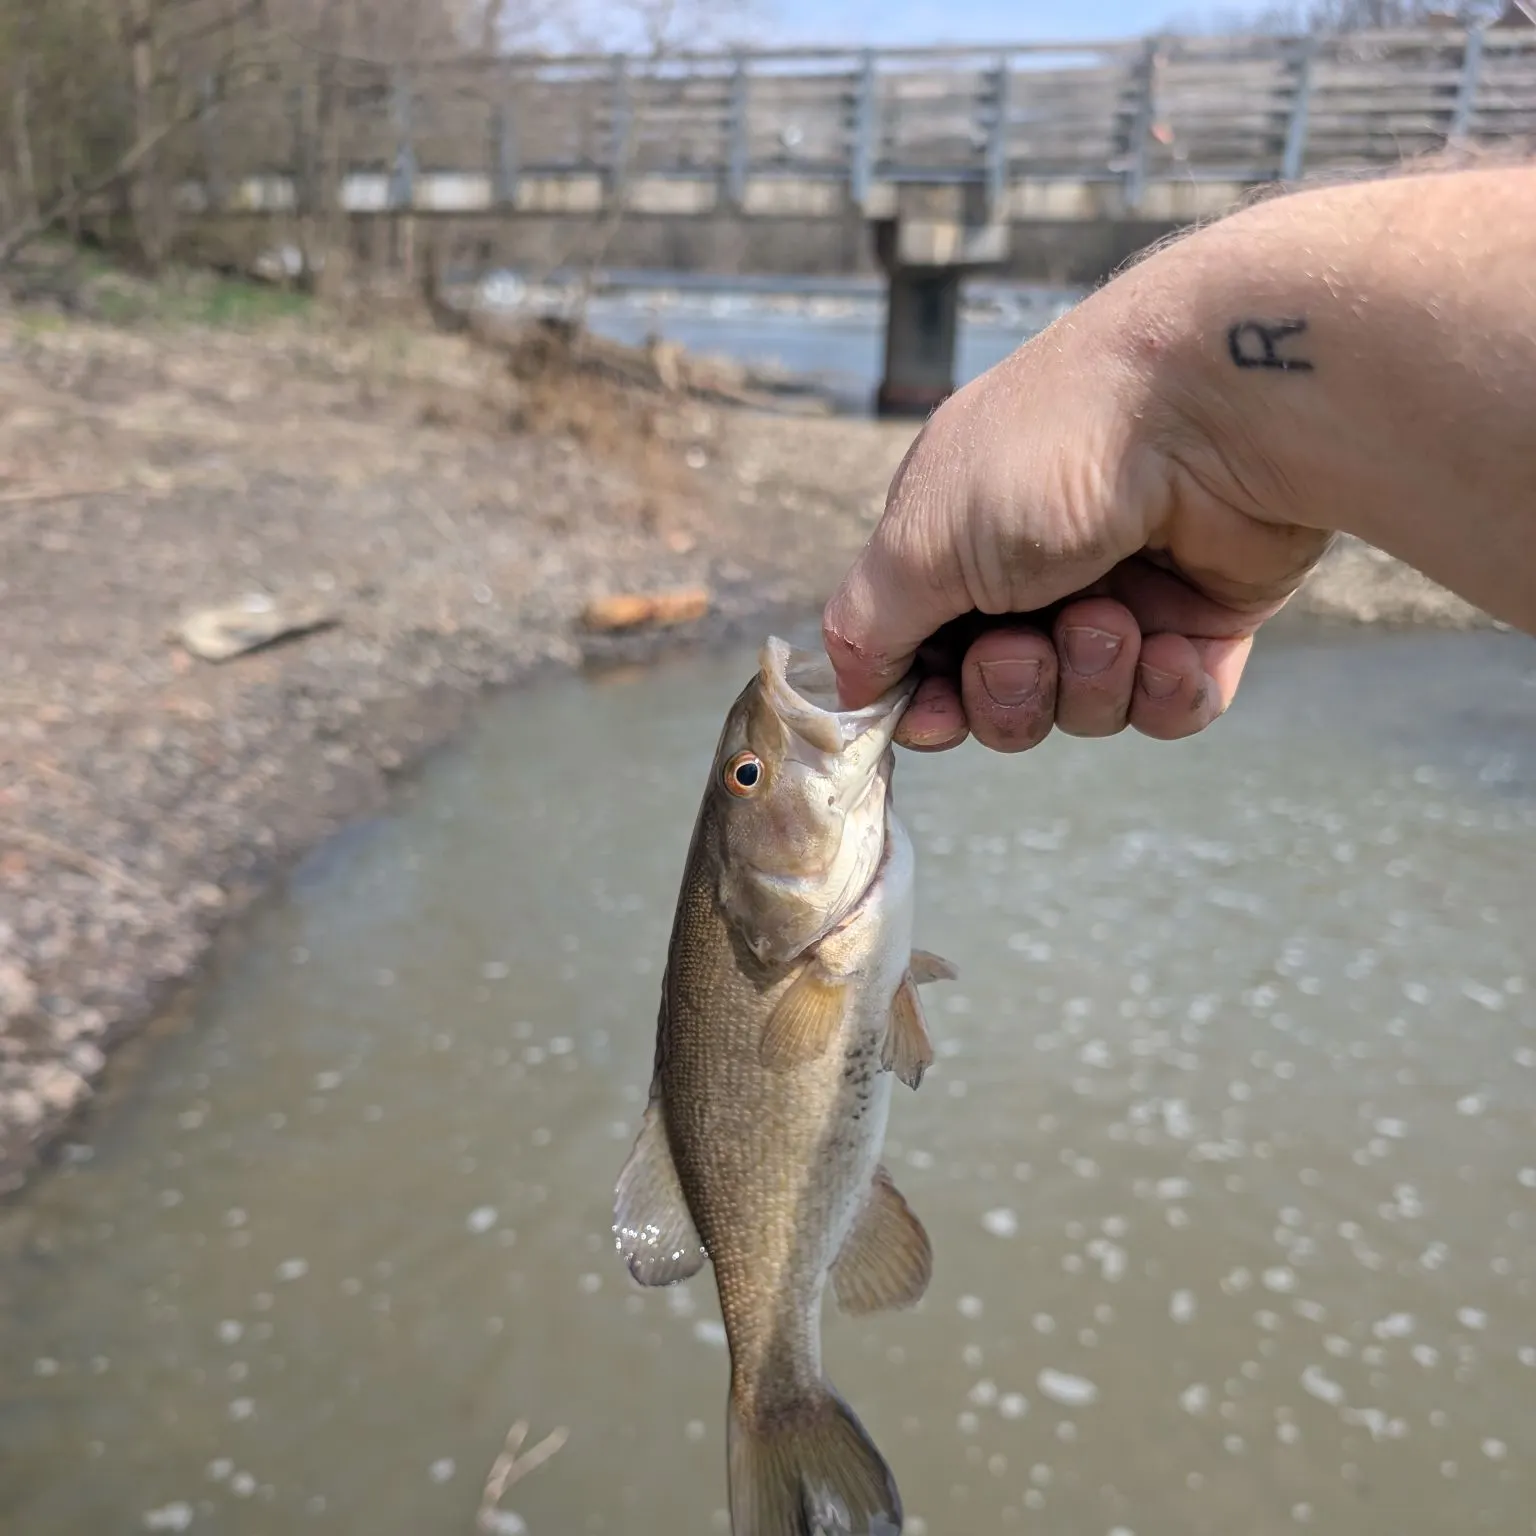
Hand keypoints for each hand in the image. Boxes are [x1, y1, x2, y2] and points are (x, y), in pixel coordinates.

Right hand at [822, 263, 1334, 752]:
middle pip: (1000, 700)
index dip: (927, 701)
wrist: (1217, 406)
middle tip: (1027, 641)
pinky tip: (1173, 645)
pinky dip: (1166, 691)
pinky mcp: (1204, 621)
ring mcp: (1122, 596)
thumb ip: (867, 627)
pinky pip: (1170, 709)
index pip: (923, 658)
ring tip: (1114, 612)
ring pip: (1085, 711)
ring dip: (1091, 677)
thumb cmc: (1053, 453)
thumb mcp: (918, 540)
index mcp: (957, 540)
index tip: (934, 711)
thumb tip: (851, 692)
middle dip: (1010, 689)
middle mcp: (1035, 570)